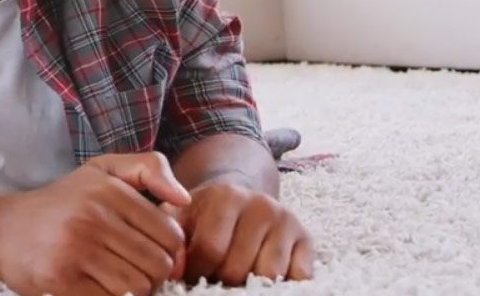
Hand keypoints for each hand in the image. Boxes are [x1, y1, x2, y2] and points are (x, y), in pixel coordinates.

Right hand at [0, 152, 190, 295]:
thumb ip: (148, 168)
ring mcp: (76, 250)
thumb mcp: (101, 171)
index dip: (170, 252)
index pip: (171, 235)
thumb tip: (184, 199)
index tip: (151, 254)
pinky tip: (95, 287)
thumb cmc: (60, 204)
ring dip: (132, 291)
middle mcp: (93, 217)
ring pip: (137, 287)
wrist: (1, 230)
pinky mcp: (60, 280)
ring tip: (114, 279)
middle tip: (132, 270)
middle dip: (153, 275)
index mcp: (109, 191)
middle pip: (158, 265)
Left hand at [167, 177, 313, 285]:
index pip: (210, 249)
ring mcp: (287, 221)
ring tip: (238, 272)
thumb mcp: (181, 216)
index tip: (192, 272)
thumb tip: (175, 268)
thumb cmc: (204, 216)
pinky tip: (263, 275)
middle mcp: (261, 204)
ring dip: (251, 284)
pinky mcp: (307, 238)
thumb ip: (172, 237)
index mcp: (226, 196)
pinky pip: (299, 277)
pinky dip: (282, 284)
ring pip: (269, 275)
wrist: (239, 201)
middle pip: (238, 267)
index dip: (197, 270)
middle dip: (222, 279)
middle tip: (216, 274)